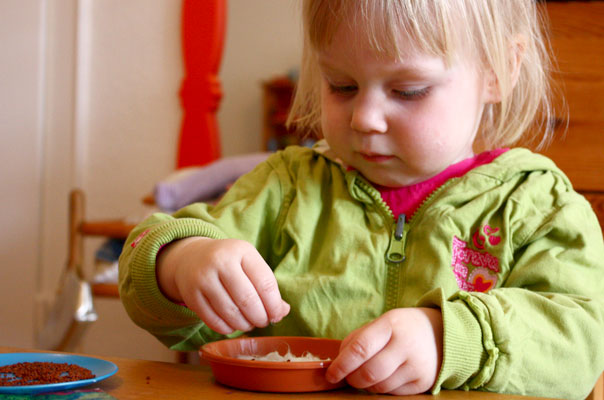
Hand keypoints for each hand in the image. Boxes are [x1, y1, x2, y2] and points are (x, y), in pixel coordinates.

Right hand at [156, 237, 289, 334]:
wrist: (191, 257)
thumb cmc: (230, 263)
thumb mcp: (249, 264)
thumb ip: (267, 286)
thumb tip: (283, 311)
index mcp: (241, 250)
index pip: (265, 283)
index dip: (274, 305)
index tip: (277, 315)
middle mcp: (220, 261)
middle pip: (248, 300)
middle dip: (260, 317)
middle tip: (263, 322)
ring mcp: (203, 278)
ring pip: (231, 313)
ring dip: (245, 325)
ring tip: (250, 323)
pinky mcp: (191, 295)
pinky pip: (214, 321)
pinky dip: (228, 328)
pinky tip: (233, 325)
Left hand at [326, 307, 442, 394]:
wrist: (442, 333)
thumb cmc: (402, 328)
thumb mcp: (381, 323)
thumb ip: (357, 340)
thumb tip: (339, 362)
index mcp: (390, 325)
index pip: (361, 348)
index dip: (342, 365)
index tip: (331, 374)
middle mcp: (406, 345)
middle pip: (369, 373)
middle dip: (352, 379)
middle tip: (348, 377)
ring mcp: (416, 366)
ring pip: (379, 387)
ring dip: (366, 385)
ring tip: (367, 374)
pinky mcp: (423, 382)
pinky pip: (392, 393)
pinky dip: (382, 389)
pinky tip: (385, 377)